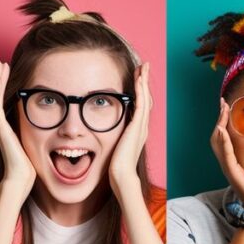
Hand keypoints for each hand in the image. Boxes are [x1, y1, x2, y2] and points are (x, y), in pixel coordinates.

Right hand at [0, 59, 35, 202]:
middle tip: (1, 62)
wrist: (19, 178)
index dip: (4, 87)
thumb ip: (36, 137)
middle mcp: (1, 124)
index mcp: (8, 128)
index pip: (4, 102)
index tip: (8, 73)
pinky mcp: (0, 127)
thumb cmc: (27, 167)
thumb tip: (50, 135)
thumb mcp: (34, 146)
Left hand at [108, 62, 150, 199]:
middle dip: (143, 82)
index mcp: (136, 132)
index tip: (136, 80)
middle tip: (143, 67)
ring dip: (143, 81)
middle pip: (145, 99)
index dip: (139, 93)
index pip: (139, 107)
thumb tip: (98, 137)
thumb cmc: (116, 167)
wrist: (121, 175)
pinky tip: (139, 78)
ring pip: (144, 97)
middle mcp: (141, 127)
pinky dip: (140, 89)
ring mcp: (141, 126)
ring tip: (143, 67)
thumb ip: (111, 140)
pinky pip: (140, 103)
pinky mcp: (137, 126)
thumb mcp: (112, 149)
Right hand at [212, 98, 243, 210]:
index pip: (225, 136)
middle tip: (223, 102)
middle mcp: (227, 161)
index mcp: (232, 159)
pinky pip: (225, 153)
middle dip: (220, 117)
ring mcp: (227, 165)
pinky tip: (222, 130)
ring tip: (222, 111)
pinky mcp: (231, 170)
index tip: (228, 105)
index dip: (225, 120)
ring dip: (219, 124)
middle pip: (217, 135)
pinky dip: (223, 141)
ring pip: (218, 141)